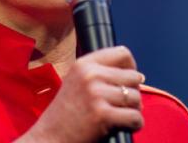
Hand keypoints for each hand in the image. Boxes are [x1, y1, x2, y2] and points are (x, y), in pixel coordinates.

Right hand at [17, 46, 143, 142]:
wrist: (50, 138)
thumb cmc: (67, 114)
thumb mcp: (78, 82)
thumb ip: (101, 73)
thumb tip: (137, 76)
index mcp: (84, 64)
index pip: (122, 53)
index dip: (131, 67)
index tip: (128, 81)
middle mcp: (90, 75)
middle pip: (133, 76)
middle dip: (134, 92)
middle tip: (123, 104)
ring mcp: (96, 94)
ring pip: (136, 97)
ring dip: (134, 110)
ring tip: (121, 116)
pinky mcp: (103, 115)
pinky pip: (135, 117)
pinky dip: (135, 124)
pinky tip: (123, 127)